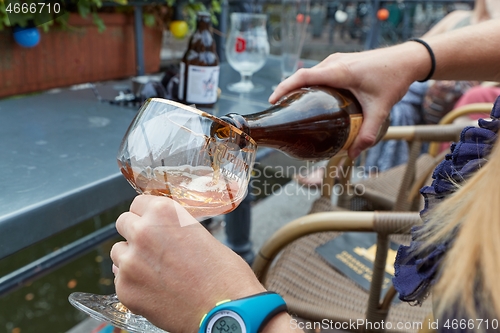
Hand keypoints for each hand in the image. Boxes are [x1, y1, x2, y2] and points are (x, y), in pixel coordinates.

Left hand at [110, 195, 265, 332]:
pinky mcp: (125, 289)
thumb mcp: (202, 235)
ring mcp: (130, 262)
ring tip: (155, 271)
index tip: (152, 222)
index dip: (147, 214)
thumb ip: (176, 229)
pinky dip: (133, 282)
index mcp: (164, 213)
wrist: (224, 310)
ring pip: (118, 252)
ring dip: (131, 257)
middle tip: (152, 246)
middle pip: (123, 222)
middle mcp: (142, 232)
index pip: (138, 202)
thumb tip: (165, 233)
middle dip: (135, 232)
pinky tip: (154, 289)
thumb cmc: (223, 274)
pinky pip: (120, 279)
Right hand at [269, 43, 427, 157]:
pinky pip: (319, 71)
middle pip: (303, 75)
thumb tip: (353, 154)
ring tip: (293, 105)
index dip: (285, 87)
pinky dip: (311, 83)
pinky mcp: (341, 61)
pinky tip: (312, 97)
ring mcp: (337, 59)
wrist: (407, 59)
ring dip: (299, 86)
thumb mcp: (380, 109)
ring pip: (311, 73)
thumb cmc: (393, 78)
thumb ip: (367, 133)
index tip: (273, 100)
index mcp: (339, 71)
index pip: (303, 76)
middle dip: (289, 90)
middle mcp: (334, 62)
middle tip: (281, 110)